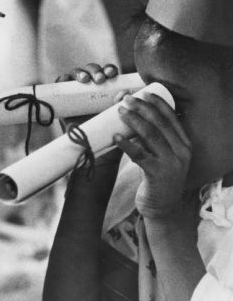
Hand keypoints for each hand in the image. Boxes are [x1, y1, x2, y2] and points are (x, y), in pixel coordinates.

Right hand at [57, 63, 122, 166]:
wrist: (90, 149)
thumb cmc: (105, 134)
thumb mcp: (115, 120)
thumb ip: (119, 107)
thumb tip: (123, 93)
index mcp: (107, 91)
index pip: (108, 74)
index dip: (109, 70)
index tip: (112, 74)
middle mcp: (91, 90)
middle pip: (92, 72)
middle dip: (96, 71)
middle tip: (100, 79)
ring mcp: (76, 94)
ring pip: (77, 75)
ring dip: (81, 73)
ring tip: (85, 79)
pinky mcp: (63, 100)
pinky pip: (61, 85)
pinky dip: (63, 79)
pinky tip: (67, 80)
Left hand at [114, 93, 191, 217]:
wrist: (162, 208)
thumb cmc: (157, 180)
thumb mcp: (162, 157)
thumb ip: (153, 142)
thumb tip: (133, 121)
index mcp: (184, 144)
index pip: (172, 118)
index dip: (158, 103)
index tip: (145, 92)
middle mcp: (181, 152)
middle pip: (160, 123)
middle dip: (143, 108)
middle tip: (127, 99)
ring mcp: (170, 163)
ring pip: (151, 135)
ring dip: (134, 120)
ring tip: (120, 111)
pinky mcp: (157, 174)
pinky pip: (140, 155)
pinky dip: (127, 144)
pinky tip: (116, 136)